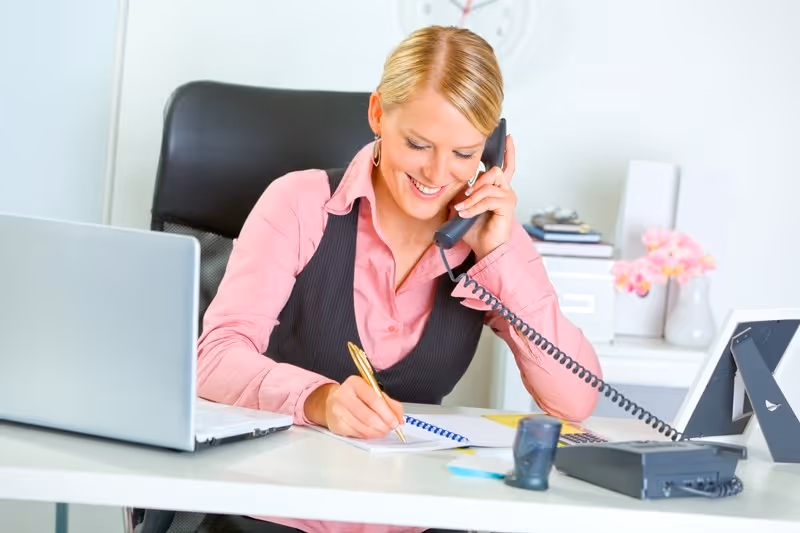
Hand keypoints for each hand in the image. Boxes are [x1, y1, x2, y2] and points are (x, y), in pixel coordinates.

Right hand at [305, 377, 403, 438]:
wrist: (332, 402)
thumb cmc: (356, 396)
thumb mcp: (373, 392)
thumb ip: (389, 403)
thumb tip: (399, 419)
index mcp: (355, 383)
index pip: (373, 399)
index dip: (387, 413)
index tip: (395, 421)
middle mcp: (343, 395)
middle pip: (368, 416)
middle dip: (383, 425)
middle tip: (391, 428)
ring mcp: (338, 411)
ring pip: (363, 427)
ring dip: (377, 432)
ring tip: (383, 430)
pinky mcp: (337, 425)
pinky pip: (357, 434)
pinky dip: (368, 435)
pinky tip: (372, 432)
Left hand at [453, 134, 516, 259]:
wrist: (483, 249)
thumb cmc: (476, 231)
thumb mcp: (463, 207)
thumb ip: (462, 193)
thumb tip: (453, 184)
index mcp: (497, 190)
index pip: (506, 166)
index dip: (507, 151)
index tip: (507, 137)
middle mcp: (506, 191)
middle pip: (496, 170)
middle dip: (478, 181)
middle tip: (466, 194)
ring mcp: (508, 198)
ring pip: (489, 185)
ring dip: (473, 197)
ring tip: (463, 209)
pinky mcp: (507, 206)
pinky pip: (488, 199)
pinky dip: (474, 206)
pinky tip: (466, 214)